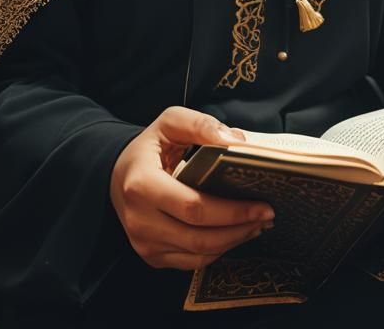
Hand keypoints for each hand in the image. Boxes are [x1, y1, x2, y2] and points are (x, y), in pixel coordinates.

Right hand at [110, 105, 274, 269]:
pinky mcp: (151, 256)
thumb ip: (201, 125)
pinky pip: (190, 262)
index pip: (194, 207)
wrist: (116, 173)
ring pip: (197, 255)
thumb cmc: (148, 147)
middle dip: (239, 229)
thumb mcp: (170, 122)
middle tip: (266, 216)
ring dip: (232, 242)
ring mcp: (143, 243)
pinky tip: (233, 235)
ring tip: (256, 225)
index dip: (231, 211)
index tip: (263, 205)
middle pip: (199, 238)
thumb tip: (237, 142)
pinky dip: (217, 251)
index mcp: (142, 185)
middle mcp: (139, 220)